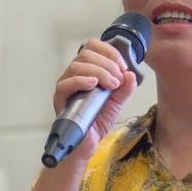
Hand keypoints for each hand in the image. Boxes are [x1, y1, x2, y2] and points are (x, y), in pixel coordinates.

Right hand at [52, 38, 137, 165]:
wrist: (87, 144)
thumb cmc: (97, 121)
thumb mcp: (117, 102)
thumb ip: (125, 88)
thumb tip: (131, 74)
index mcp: (87, 70)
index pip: (92, 47)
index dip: (109, 52)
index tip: (123, 67)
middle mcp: (74, 75)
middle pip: (86, 54)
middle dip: (107, 64)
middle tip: (118, 79)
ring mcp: (66, 86)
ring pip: (77, 66)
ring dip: (99, 72)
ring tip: (111, 85)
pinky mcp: (60, 100)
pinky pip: (66, 84)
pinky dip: (81, 81)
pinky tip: (93, 84)